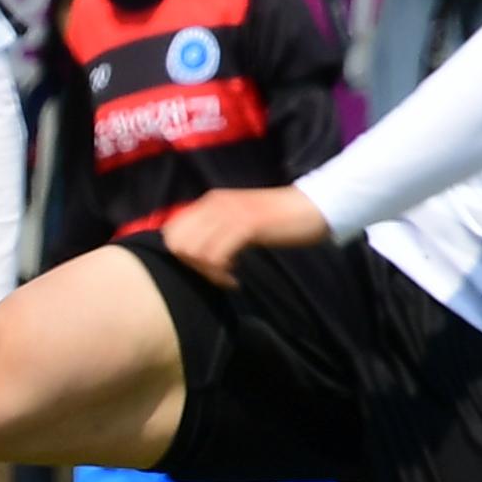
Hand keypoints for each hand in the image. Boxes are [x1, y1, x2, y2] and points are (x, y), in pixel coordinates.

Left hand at [157, 185, 328, 287]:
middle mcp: (214, 204)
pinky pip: (216, 255)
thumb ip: (216, 229)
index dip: (180, 254)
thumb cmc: (277, 219)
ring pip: (194, 251)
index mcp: (209, 202)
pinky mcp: (246, 225)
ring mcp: (229, 214)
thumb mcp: (239, 220)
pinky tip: (236, 280)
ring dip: (208, 273)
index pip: (170, 230)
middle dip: (190, 266)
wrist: (311, 207)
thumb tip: (193, 252)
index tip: (202, 267)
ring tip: (227, 279)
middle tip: (214, 276)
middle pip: (176, 243)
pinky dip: (222, 274)